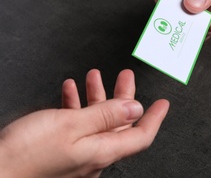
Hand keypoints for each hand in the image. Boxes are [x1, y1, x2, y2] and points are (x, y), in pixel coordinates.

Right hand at [0, 69, 168, 177]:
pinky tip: (71, 91)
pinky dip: (77, 106)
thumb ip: (106, 116)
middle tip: (125, 76)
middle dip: (123, 96)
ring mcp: (77, 153)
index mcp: (102, 151)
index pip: (140, 136)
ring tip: (94, 76)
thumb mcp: (72, 126)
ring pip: (96, 120)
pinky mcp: (61, 150)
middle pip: (119, 123)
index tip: (163, 103)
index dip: (155, 118)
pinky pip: (76, 125)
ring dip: (97, 96)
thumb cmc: (28, 154)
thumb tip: (135, 110)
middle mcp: (93, 154)